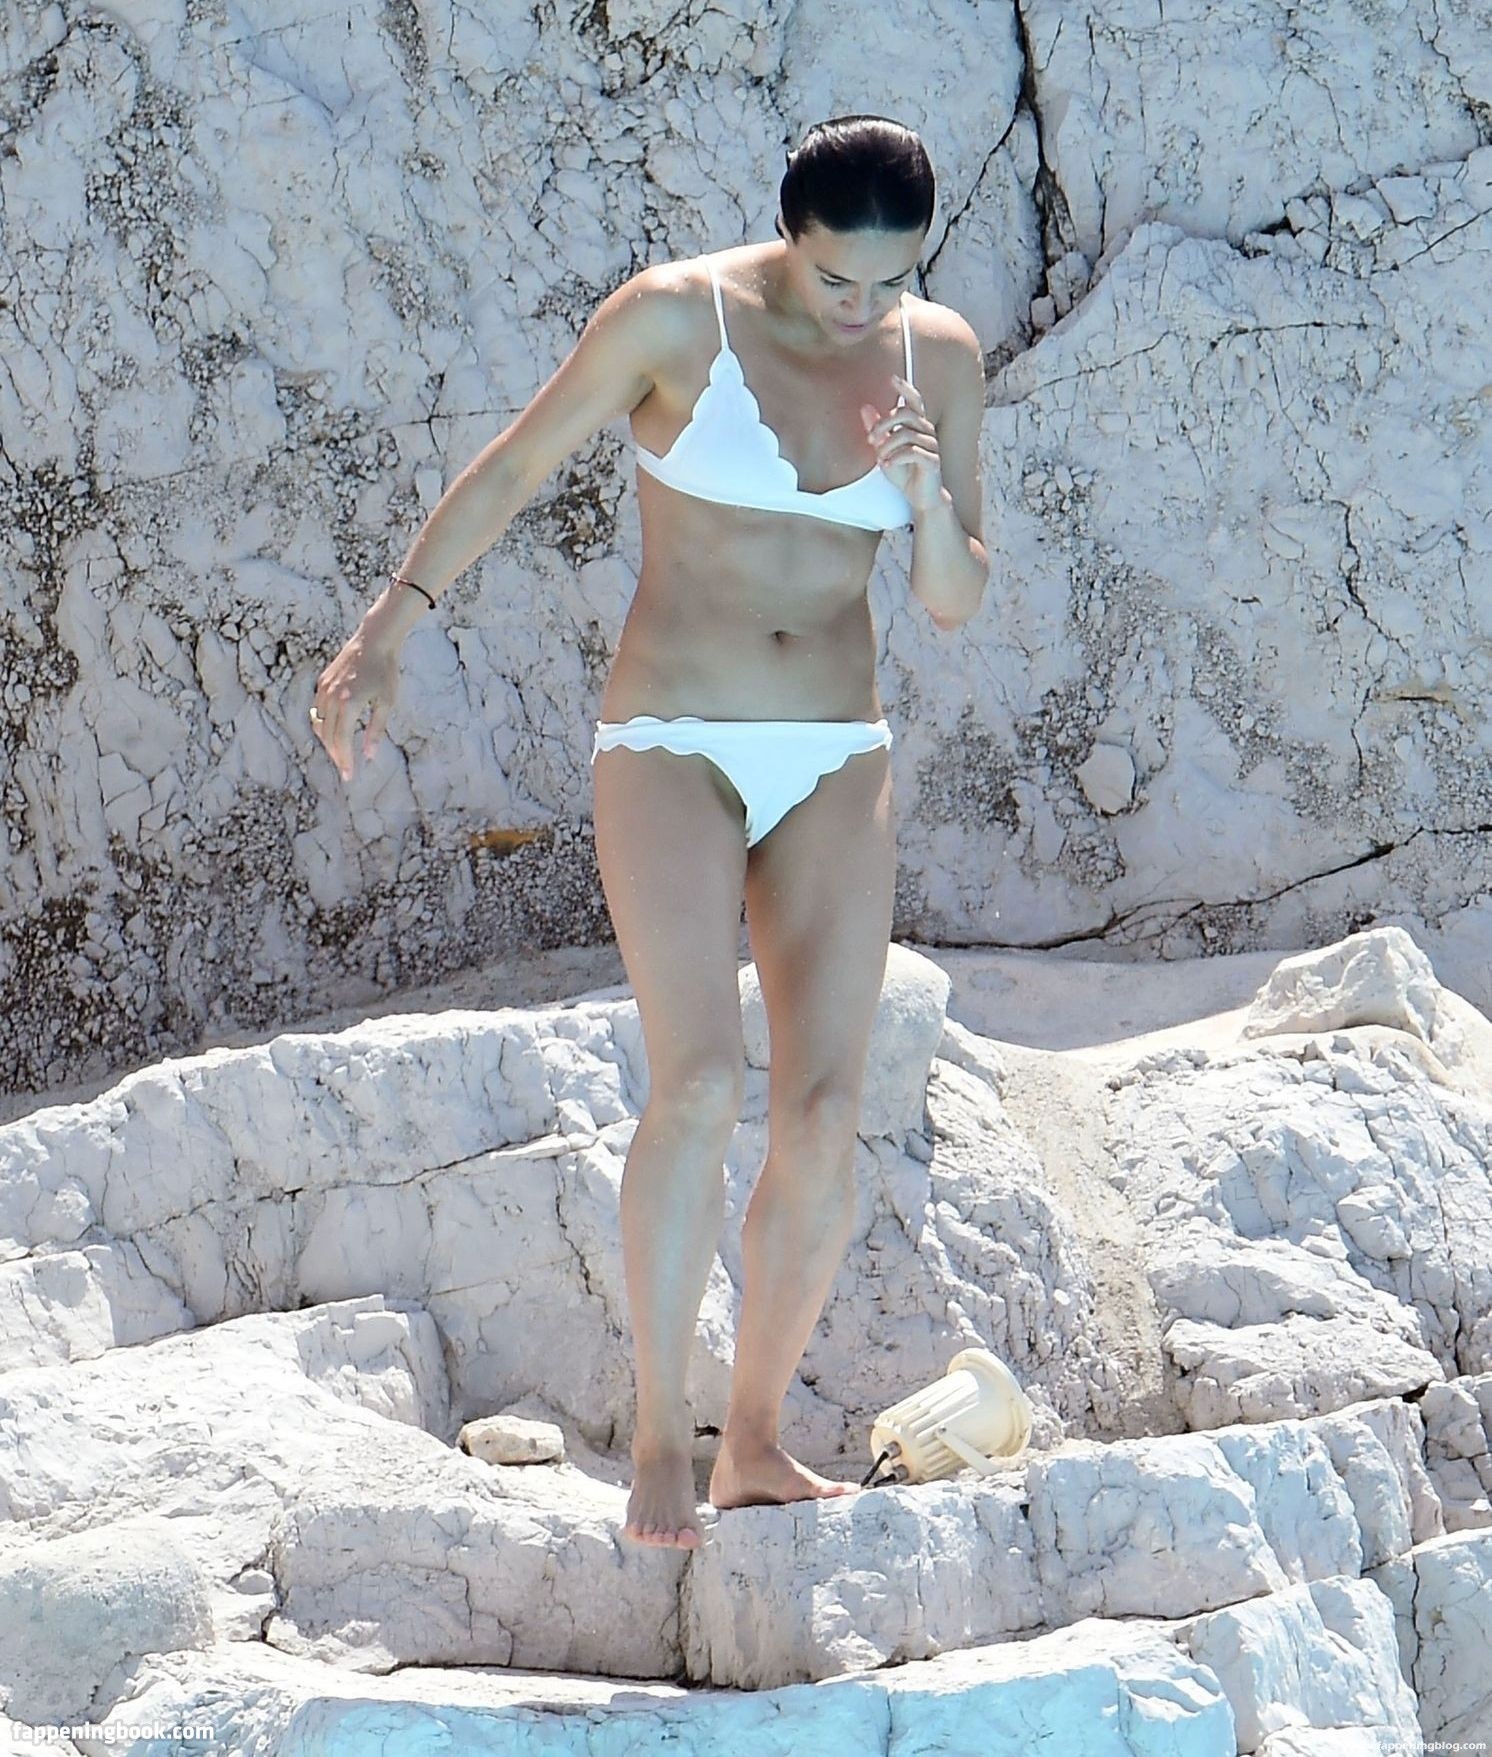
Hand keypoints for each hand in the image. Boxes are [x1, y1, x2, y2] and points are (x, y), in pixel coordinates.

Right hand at [310, 623, 401, 783]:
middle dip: (336, 755)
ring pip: (318, 724)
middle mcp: (331, 698)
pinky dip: (322, 725)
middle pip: (328, 736)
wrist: (373, 641)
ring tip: (339, 753)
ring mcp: (324, 689)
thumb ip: (376, 730)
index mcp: (348, 704)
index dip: (344, 760)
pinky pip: (316, 710)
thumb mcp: (387, 702)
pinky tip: (333, 732)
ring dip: (327, 742)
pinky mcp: (322, 682)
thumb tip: (369, 756)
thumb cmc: (385, 671)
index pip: (342, 741)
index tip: (349, 775)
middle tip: (345, 769)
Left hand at [861, 374, 943, 512]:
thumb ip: (877, 429)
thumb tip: (865, 407)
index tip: (892, 378)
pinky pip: (912, 453)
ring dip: (887, 446)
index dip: (905, 388)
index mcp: (917, 425)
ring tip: (880, 459)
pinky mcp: (933, 462)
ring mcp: (932, 446)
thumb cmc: (903, 472)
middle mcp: (927, 431)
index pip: (915, 400)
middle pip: (905, 413)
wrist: (918, 496)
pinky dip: (895, 458)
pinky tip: (886, 465)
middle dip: (883, 423)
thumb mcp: (884, 450)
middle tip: (870, 439)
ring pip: (906, 434)